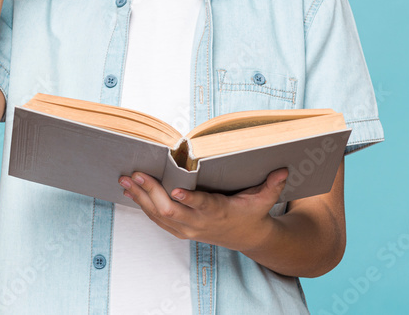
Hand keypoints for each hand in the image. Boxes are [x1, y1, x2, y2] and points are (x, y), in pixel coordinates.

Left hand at [117, 168, 289, 252]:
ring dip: (140, 197)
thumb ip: (271, 185)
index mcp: (219, 212)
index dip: (188, 200)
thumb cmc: (252, 214)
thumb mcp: (264, 200)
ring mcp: (187, 229)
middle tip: (135, 174)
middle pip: (170, 210)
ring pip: (158, 215)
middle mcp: (199, 223)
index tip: (174, 189)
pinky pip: (157, 219)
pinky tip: (130, 191)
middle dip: (150, 192)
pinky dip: (142, 204)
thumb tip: (283, 168)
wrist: (249, 239)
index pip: (201, 207)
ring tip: (125, 180)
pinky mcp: (180, 230)